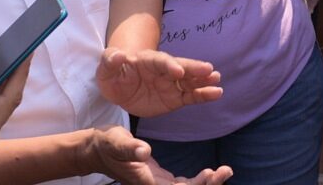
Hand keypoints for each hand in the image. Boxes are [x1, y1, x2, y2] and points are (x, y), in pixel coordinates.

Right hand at [83, 126, 232, 184]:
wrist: (96, 149)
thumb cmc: (105, 145)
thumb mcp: (116, 142)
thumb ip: (129, 148)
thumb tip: (144, 151)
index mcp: (146, 182)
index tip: (211, 173)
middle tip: (226, 170)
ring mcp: (156, 183)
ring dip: (205, 183)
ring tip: (224, 171)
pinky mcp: (158, 178)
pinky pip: (181, 184)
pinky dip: (198, 180)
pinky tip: (210, 173)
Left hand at [95, 48, 221, 117]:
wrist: (121, 88)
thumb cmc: (113, 75)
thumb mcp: (105, 70)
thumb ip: (110, 61)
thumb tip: (118, 55)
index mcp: (148, 60)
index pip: (160, 61)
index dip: (169, 65)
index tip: (178, 71)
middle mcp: (164, 70)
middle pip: (181, 67)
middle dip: (194, 69)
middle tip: (209, 70)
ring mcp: (171, 84)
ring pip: (189, 81)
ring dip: (203, 80)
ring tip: (217, 79)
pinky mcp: (175, 98)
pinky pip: (191, 96)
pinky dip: (204, 95)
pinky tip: (216, 93)